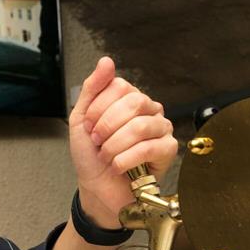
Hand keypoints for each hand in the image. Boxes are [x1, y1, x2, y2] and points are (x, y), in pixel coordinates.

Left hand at [69, 57, 176, 226]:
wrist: (96, 188)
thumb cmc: (91, 156)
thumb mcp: (81, 119)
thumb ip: (92, 89)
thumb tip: (107, 61)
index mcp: (129, 98)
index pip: (119, 86)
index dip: (98, 108)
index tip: (89, 127)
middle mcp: (149, 109)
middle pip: (132, 102)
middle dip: (106, 126)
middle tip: (97, 142)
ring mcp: (161, 128)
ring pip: (140, 126)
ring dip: (114, 145)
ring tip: (107, 156)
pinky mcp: (168, 149)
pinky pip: (149, 147)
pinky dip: (125, 159)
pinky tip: (118, 166)